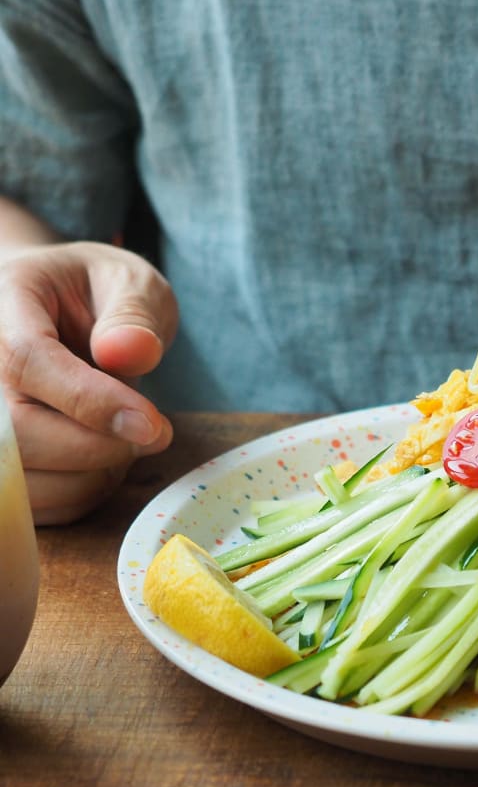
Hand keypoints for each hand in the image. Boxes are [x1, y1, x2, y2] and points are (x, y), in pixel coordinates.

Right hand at [0, 242, 178, 523]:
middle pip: (15, 432)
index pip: (26, 359)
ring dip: (92, 476)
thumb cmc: (96, 295)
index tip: (151, 425)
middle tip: (154, 433)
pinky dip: (79, 496)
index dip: (91, 401)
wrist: (56, 310)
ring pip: (19, 480)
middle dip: (99, 447)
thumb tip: (131, 351)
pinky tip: (103, 462)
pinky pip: (31, 504)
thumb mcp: (128, 282)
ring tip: (127, 441)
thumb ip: (133, 311)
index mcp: (3, 302)